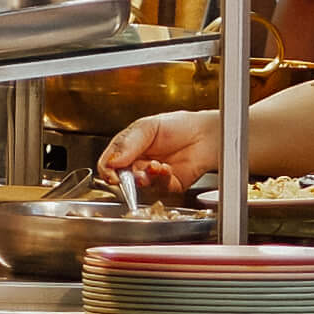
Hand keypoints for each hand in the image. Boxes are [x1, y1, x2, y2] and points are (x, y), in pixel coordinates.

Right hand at [99, 110, 220, 193]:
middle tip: (136, 172)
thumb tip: (111, 162)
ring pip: (140, 185)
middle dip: (128, 177)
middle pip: (123, 177)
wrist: (205, 133)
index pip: (109, 163)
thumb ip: (127, 144)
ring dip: (146, 177)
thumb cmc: (177, 125)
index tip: (111, 175)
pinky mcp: (169, 185)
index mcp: (128, 148)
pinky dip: (161, 179)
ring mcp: (153, 175)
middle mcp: (138, 163)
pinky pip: (159, 188)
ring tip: (155, 165)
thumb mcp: (146, 127)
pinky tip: (166, 168)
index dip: (107, 171)